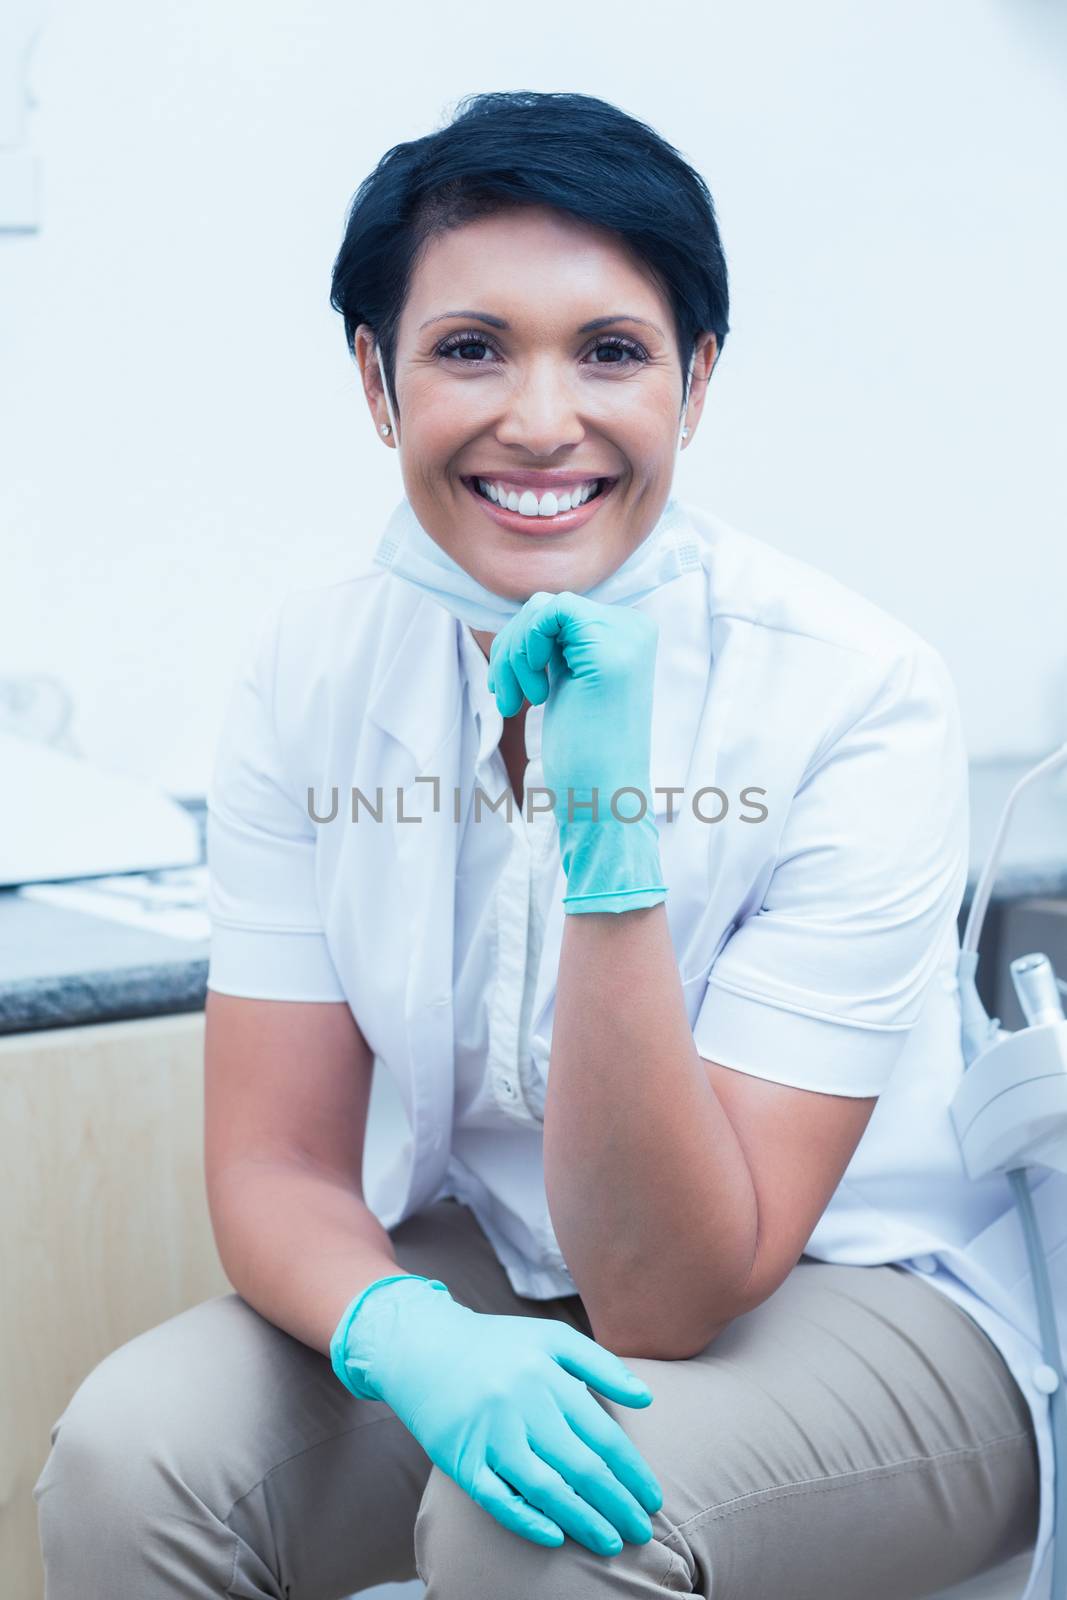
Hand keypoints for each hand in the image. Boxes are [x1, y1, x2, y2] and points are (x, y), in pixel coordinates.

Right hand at [333, 1275, 663, 1554]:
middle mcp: (521, 1404)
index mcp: (548, 1375)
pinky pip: (496, 1498)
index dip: (632, 1472)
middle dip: (617, 1503)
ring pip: (544, 1487)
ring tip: (610, 1542)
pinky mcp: (461, 1458)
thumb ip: (601, 1364)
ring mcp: (489, 1434)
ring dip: (582, 1520)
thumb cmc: (498, 1345)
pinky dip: (526, 1519)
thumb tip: (647, 1398)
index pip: (602, 1435)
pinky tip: (555, 1537)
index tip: (652, 1499)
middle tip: (642, 1532)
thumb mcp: (551, 1339)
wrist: (423, 1346)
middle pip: (580, 1465)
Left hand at [488, 591, 666, 911]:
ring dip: (514, 654)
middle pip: (547, 607)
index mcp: (630, 637)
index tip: (511, 690)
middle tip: (505, 697)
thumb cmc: (584, 754)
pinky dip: (526, 648)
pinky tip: (534, 693)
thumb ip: (560, 649)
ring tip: (515, 700)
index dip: (523, 645)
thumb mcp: (569, 685)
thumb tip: (526, 616)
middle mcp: (635, 629)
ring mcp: (626, 636)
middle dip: (512, 649)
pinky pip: (549, 612)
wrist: (604, 802)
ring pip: (542, 608)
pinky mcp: (609, 649)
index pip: (560, 613)